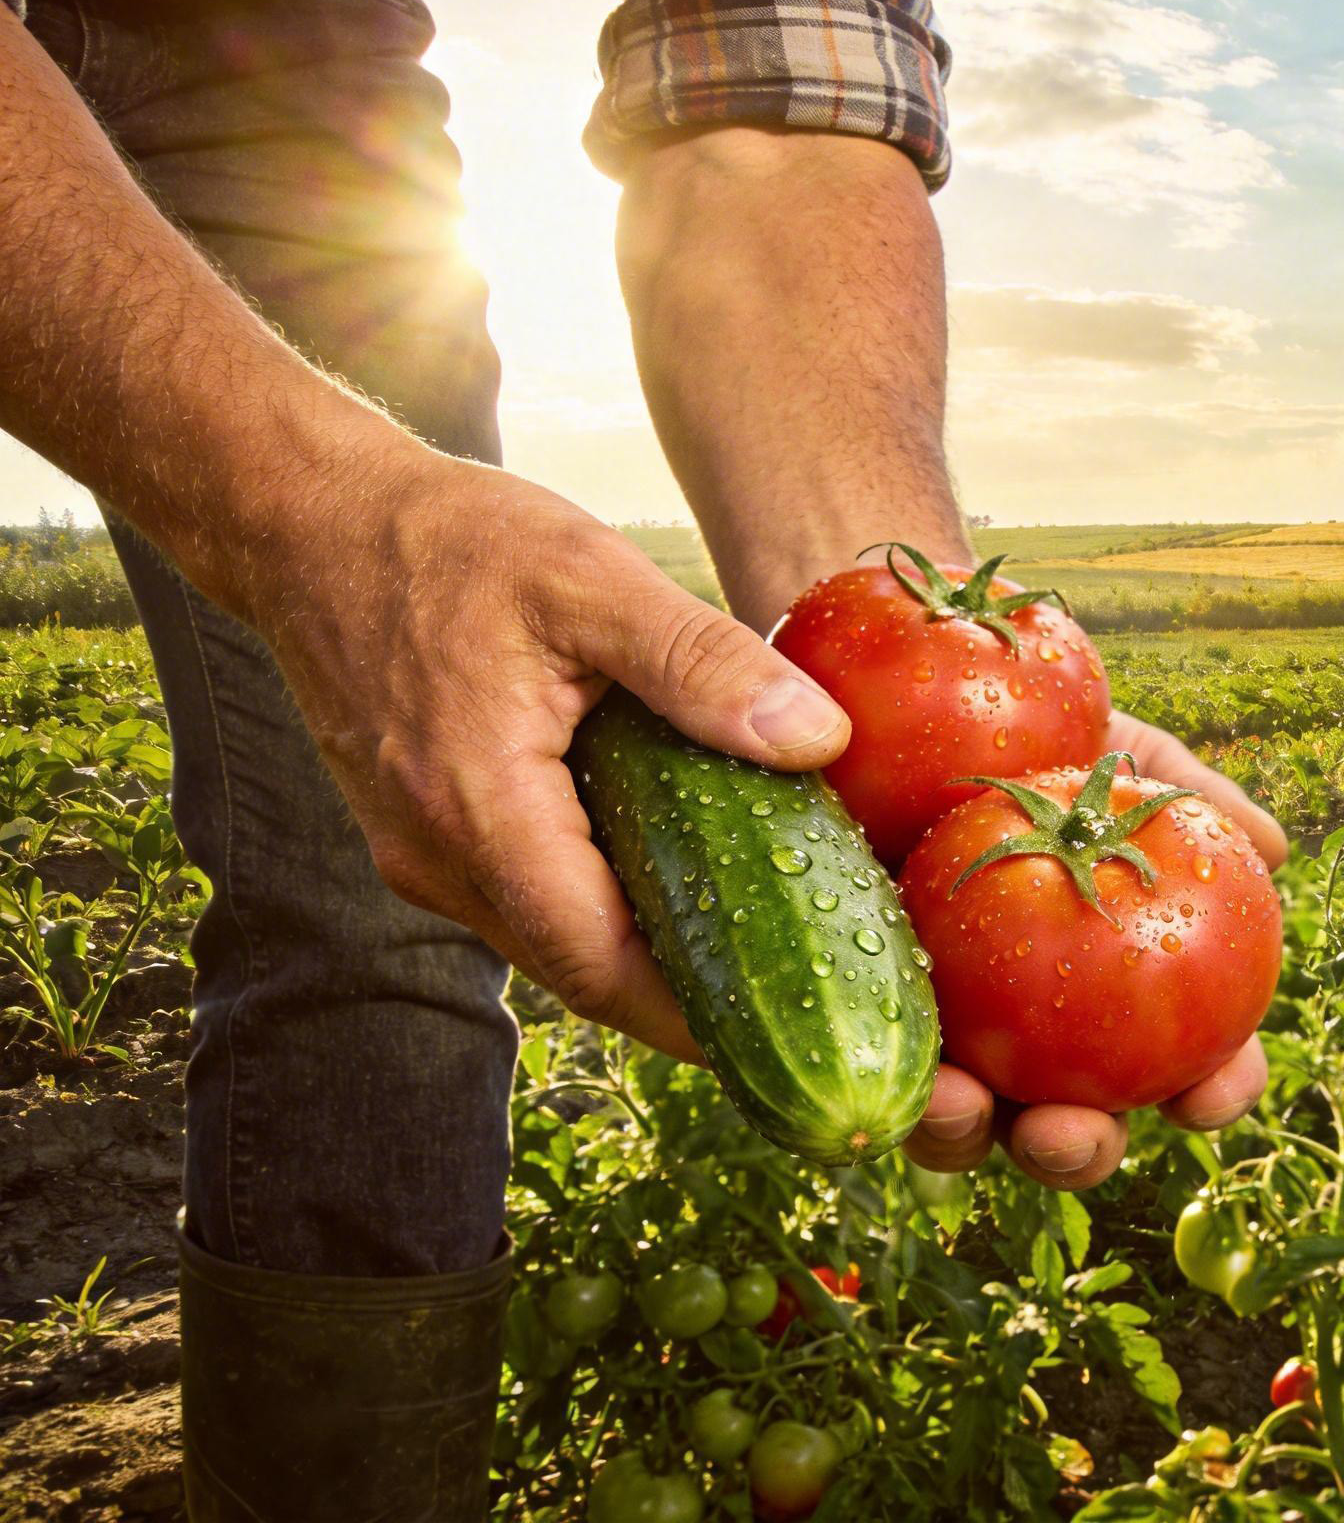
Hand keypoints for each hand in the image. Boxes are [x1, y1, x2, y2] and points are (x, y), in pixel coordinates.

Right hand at [260, 454, 852, 1061]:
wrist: (307, 524)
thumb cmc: (445, 541)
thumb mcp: (592, 579)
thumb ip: (703, 664)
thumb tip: (816, 740)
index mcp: (477, 811)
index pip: (597, 964)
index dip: (693, 1017)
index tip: (785, 1040)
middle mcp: (436, 859)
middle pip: (578, 971)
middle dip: (684, 998)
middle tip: (796, 1007)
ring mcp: (420, 856)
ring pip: (551, 940)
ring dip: (643, 951)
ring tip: (758, 947)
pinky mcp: (423, 838)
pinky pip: (525, 900)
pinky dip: (600, 903)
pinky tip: (677, 875)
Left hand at [898, 709, 1285, 1188]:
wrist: (879, 697)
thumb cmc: (1011, 726)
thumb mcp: (1102, 742)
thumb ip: (1182, 787)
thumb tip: (1274, 848)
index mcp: (1109, 980)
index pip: (1182, 1060)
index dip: (1210, 1092)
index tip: (1210, 1092)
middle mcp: (1027, 1030)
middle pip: (1067, 1124)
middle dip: (1075, 1153)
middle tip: (1064, 1134)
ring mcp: (932, 1032)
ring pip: (958, 1127)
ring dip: (964, 1137)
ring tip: (956, 1106)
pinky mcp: (838, 1015)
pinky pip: (869, 1071)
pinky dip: (888, 1083)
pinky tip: (892, 1061)